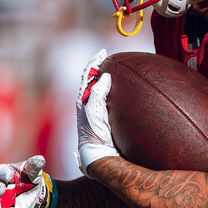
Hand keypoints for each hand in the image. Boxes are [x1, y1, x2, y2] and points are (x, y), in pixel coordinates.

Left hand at [76, 48, 118, 175]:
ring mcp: (97, 111)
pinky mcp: (106, 118)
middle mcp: (89, 104)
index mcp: (83, 100)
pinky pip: (109, 99)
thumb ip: (98, 92)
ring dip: (105, 77)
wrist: (98, 155)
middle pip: (92, 80)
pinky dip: (114, 90)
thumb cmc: (93, 134)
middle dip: (99, 67)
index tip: (103, 52)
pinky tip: (123, 90)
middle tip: (108, 57)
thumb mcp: (94, 111)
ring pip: (100, 88)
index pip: (86, 75)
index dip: (94, 62)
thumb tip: (105, 76)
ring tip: (116, 68)